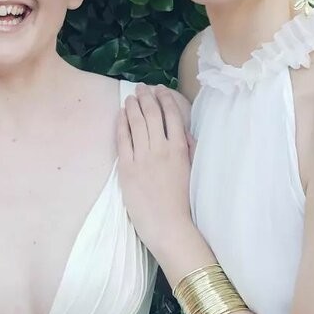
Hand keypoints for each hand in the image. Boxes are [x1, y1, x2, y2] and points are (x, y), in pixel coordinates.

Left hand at [117, 84, 197, 263]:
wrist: (169, 226)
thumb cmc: (183, 202)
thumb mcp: (192, 171)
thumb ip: (189, 149)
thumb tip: (184, 132)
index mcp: (180, 149)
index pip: (172, 115)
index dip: (165, 98)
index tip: (161, 89)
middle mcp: (160, 148)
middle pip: (152, 114)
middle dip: (147, 96)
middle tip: (142, 87)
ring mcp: (142, 157)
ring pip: (136, 122)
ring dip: (133, 105)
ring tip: (131, 96)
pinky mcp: (126, 168)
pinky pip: (122, 139)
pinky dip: (121, 123)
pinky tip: (121, 114)